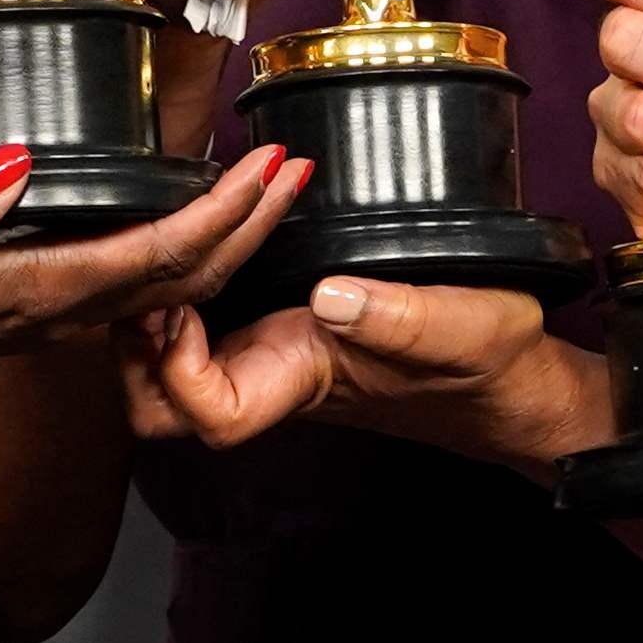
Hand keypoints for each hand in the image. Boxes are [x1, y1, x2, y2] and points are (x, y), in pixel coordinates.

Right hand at [0, 140, 305, 377]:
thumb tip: (7, 170)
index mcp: (38, 291)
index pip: (160, 254)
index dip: (224, 214)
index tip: (271, 168)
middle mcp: (60, 307)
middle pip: (186, 273)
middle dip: (251, 223)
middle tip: (298, 168)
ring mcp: (53, 307)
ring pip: (167, 280)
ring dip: (224, 234)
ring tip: (264, 186)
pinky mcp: (36, 296)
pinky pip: (133, 278)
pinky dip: (178, 243)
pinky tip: (185, 214)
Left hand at [121, 276, 598, 471]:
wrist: (508, 377)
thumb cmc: (488, 364)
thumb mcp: (461, 328)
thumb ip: (398, 317)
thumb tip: (331, 297)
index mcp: (301, 385)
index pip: (207, 414)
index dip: (175, 370)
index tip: (184, 307)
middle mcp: (271, 375)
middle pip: (158, 399)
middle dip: (134, 344)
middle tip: (154, 269)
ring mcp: (268, 350)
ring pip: (168, 361)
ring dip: (155, 306)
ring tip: (175, 237)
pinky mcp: (276, 319)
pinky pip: (204, 318)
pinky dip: (188, 279)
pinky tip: (203, 228)